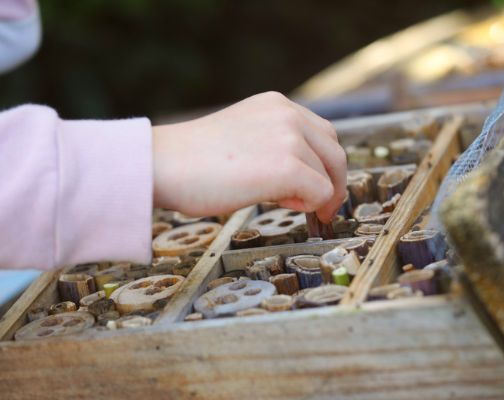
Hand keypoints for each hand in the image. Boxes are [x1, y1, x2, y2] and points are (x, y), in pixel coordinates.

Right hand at [152, 91, 346, 222]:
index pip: (323, 134)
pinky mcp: (287, 166)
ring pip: (329, 176)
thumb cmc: (192, 159)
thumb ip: (275, 149)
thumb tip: (302, 184)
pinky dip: (312, 207)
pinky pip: (321, 193)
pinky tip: (286, 206)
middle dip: (333, 183)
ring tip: (288, 205)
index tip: (319, 187)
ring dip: (316, 196)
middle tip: (323, 207)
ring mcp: (289, 138)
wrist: (161, 164)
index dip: (325, 165)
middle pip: (334, 152)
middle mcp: (288, 115)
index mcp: (277, 105)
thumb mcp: (244, 137)